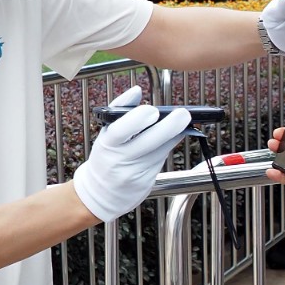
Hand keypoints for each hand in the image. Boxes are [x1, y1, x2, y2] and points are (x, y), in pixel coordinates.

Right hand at [72, 86, 193, 222]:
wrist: (101, 193)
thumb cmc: (106, 157)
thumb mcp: (105, 134)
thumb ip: (119, 111)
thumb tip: (137, 90)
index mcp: (107, 144)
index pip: (120, 130)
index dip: (137, 119)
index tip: (152, 109)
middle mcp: (120, 160)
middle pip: (148, 142)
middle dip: (169, 126)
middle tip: (183, 114)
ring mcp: (134, 173)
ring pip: (160, 150)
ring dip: (174, 134)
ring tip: (182, 120)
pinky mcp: (146, 182)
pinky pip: (162, 159)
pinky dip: (170, 145)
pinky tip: (174, 136)